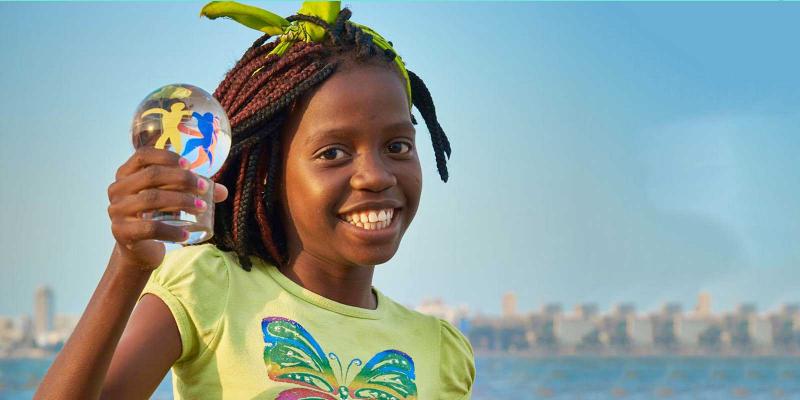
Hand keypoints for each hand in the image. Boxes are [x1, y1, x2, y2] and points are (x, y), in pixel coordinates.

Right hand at [107, 148, 227, 268]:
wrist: (139, 249)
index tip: (189, 164)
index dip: (166, 156)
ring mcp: (117, 210)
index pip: (142, 155)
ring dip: (181, 201)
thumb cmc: (157, 216)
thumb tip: (223, 191)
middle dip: (182, 179)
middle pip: (151, 175)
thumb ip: (195, 191)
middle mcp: (117, 189)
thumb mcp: (173, 199)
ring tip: (202, 209)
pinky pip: (149, 228)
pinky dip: (172, 231)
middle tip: (204, 189)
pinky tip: (187, 234)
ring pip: (151, 199)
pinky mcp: (121, 232)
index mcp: (126, 174)